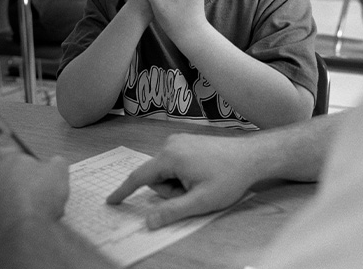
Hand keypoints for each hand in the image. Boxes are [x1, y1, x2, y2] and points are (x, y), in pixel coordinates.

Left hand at [0, 146, 68, 249]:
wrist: (24, 233)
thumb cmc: (38, 196)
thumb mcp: (59, 170)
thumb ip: (55, 162)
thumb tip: (54, 165)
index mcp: (0, 157)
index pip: (17, 153)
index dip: (32, 163)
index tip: (42, 173)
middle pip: (6, 175)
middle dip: (21, 182)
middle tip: (39, 191)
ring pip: (2, 196)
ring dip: (16, 201)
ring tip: (35, 210)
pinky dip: (10, 217)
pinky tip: (26, 222)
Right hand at [106, 133, 254, 228]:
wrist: (251, 156)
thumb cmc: (228, 177)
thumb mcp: (200, 201)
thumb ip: (172, 212)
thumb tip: (148, 222)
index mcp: (170, 156)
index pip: (139, 176)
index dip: (124, 191)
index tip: (111, 201)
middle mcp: (171, 144)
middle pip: (155, 176)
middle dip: (169, 191)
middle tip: (193, 194)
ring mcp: (180, 140)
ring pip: (166, 171)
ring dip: (177, 183)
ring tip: (201, 183)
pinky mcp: (188, 140)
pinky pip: (175, 162)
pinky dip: (183, 174)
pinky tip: (203, 175)